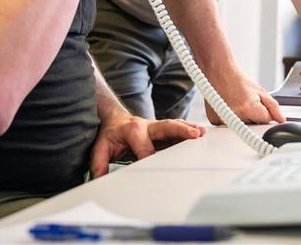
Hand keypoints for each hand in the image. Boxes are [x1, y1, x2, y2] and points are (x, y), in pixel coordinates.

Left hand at [89, 114, 204, 178]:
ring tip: (202, 133)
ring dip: (189, 129)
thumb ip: (99, 164)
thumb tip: (99, 181)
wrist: (114, 120)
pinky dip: (189, 131)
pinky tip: (201, 134)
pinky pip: (178, 129)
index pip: (145, 146)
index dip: (148, 157)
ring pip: (175, 126)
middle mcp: (148, 125)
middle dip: (180, 131)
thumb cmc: (110, 135)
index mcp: (133, 130)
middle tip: (194, 135)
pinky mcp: (163, 131)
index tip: (153, 166)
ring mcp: (157, 127)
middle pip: (166, 127)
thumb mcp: (100, 148)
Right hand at [204, 70, 284, 125]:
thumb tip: (281, 120)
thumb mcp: (261, 92)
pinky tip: (230, 108)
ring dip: (243, 120)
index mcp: (248, 108)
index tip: (260, 108)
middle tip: (247, 104)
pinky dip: (232, 120)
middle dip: (254, 118)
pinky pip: (230, 126)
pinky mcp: (215, 121)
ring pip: (241, 127)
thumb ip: (273, 107)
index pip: (265, 121)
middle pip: (253, 126)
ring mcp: (223, 120)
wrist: (220, 72)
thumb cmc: (239, 81)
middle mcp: (234, 116)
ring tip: (238, 105)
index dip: (265, 114)